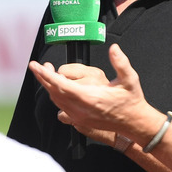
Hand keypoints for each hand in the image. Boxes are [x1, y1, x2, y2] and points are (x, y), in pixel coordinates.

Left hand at [28, 44, 154, 139]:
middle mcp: (82, 109)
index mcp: (91, 98)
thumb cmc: (132, 100)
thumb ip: (121, 63)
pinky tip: (57, 88)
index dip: (47, 75)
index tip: (36, 66)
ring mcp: (80, 117)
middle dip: (43, 78)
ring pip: (57, 101)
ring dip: (49, 87)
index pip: (62, 85)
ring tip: (47, 74)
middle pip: (55, 93)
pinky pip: (62, 108)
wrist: (134, 122)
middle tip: (38, 66)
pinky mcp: (80, 121)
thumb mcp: (130, 79)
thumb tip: (114, 49)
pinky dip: (56, 96)